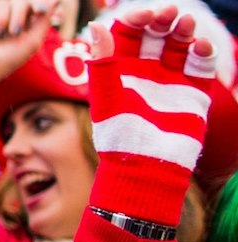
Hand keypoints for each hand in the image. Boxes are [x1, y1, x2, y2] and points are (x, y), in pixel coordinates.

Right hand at [0, 0, 51, 93]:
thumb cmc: (9, 57)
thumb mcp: (34, 38)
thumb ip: (45, 18)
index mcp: (31, 22)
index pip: (41, 5)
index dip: (45, 5)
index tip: (45, 12)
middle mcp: (17, 15)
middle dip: (37, 4)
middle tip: (40, 12)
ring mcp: (3, 12)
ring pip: (18, 0)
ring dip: (19, 16)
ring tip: (13, 32)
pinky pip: (3, 4)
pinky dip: (3, 18)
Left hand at [84, 6, 218, 223]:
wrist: (146, 168)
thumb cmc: (118, 137)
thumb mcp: (107, 97)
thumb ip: (103, 62)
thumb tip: (97, 25)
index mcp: (118, 71)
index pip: (127, 35)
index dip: (135, 20)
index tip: (144, 14)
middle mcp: (144, 72)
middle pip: (155, 35)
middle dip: (162, 20)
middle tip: (168, 12)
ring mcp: (169, 80)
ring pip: (179, 45)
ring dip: (183, 31)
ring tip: (185, 23)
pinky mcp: (192, 92)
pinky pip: (200, 65)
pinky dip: (203, 52)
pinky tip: (200, 46)